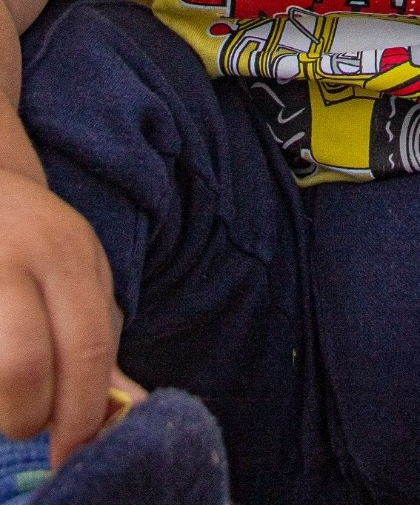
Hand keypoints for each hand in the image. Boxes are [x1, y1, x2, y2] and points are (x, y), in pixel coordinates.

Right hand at [0, 167, 126, 466]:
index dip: (81, 416)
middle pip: (22, 365)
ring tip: (5, 389)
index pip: (85, 348)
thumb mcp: (81, 273)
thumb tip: (129, 411)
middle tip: (28, 421)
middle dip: (29, 416)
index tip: (74, 452)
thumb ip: (98, 342)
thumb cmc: (38, 245)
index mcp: (65, 251)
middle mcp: (13, 258)